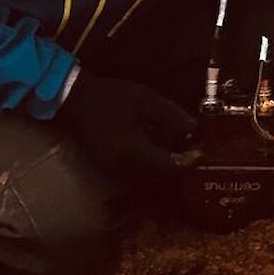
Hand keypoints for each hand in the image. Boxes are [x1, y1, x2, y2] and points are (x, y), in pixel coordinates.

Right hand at [54, 76, 198, 184]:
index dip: (187, 161)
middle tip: (191, 148)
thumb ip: (172, 116)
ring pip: (148, 176)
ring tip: (177, 147)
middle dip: (177, 164)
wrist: (74, 101)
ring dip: (163, 165)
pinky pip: (135, 173)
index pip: (169, 167)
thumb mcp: (146, 101)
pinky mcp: (108, 168)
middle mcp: (124, 169)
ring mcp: (113, 171)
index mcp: (134, 153)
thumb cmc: (110, 98)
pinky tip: (156, 148)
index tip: (200, 151)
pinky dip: (149, 164)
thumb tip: (194, 128)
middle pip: (160, 176)